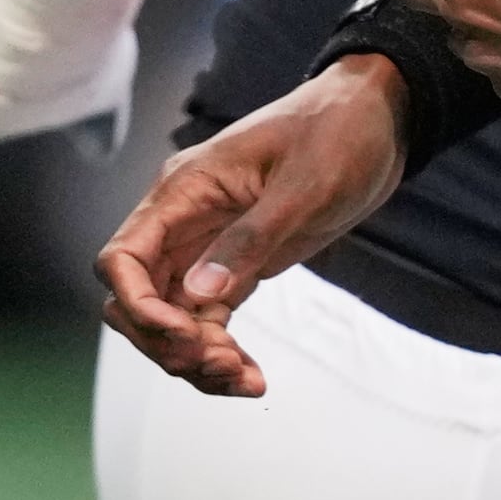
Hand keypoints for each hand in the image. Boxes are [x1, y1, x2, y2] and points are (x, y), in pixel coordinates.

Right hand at [93, 56, 411, 396]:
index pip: (123, 258)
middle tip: (224, 362)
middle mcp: (183, 222)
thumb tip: (201, 295)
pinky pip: (207, 321)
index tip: (184, 335)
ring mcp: (206, 247)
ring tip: (245, 380)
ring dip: (195, 358)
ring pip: (171, 319)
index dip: (138, 306)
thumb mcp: (304, 185)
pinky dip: (220, 353)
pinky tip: (252, 379)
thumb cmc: (338, 131)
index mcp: (184, 191)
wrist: (377, 119)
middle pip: (137, 300)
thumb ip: (251, 239)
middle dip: (167, 342)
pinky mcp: (235, 266)